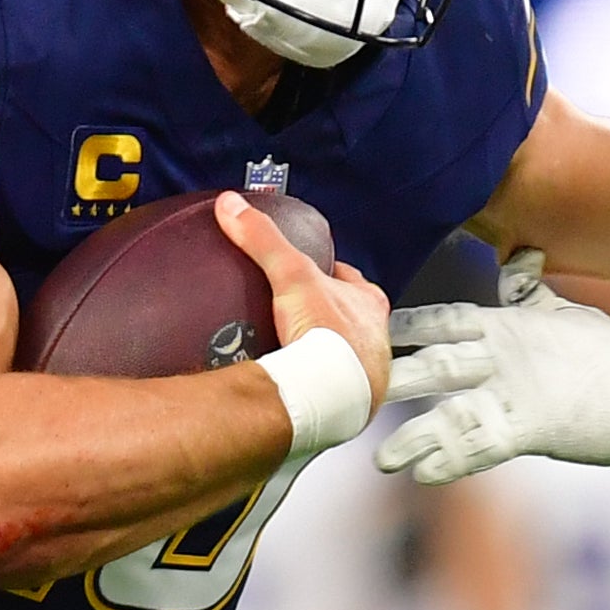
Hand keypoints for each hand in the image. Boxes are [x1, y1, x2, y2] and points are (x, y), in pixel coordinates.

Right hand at [216, 192, 389, 404]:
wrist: (330, 396)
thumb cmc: (329, 338)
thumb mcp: (292, 275)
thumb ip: (263, 240)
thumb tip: (235, 208)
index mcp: (368, 303)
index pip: (348, 278)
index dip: (327, 273)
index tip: (308, 271)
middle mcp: (374, 338)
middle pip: (345, 318)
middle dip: (322, 316)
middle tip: (294, 316)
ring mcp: (365, 372)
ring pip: (341, 354)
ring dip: (320, 353)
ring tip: (289, 351)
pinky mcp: (350, 401)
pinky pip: (329, 387)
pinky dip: (313, 383)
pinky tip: (293, 383)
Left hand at [378, 253, 609, 484]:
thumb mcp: (569, 317)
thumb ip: (534, 294)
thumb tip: (519, 259)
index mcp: (509, 326)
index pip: (443, 319)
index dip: (404, 325)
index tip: (367, 328)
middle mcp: (504, 355)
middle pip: (434, 362)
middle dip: (390, 376)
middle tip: (347, 388)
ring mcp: (517, 391)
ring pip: (449, 411)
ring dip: (412, 435)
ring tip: (380, 460)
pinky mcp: (534, 427)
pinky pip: (481, 446)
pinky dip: (450, 460)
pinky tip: (421, 475)